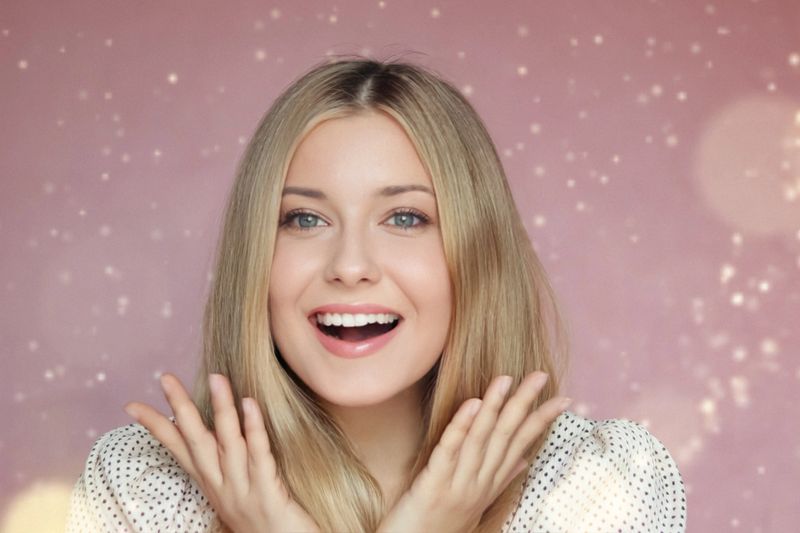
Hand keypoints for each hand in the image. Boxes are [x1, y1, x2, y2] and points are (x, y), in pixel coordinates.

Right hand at [123, 373, 320, 532]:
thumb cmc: (267, 521)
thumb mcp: (238, 492)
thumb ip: (228, 464)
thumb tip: (219, 433)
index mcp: (212, 484)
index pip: (179, 450)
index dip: (156, 427)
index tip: (132, 406)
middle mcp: (222, 487)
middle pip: (196, 442)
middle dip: (180, 408)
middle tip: (165, 378)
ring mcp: (243, 491)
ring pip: (227, 443)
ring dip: (221, 409)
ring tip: (216, 377)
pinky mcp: (267, 494)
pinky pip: (258, 456)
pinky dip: (253, 429)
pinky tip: (250, 404)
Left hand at [377, 371, 570, 532]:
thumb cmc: (441, 524)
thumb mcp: (476, 502)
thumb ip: (500, 478)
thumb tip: (524, 460)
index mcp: (491, 482)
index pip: (521, 444)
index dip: (541, 420)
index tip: (562, 398)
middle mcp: (480, 482)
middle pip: (506, 437)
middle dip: (524, 404)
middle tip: (541, 376)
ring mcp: (458, 484)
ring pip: (481, 440)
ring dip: (494, 407)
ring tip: (506, 379)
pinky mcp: (433, 484)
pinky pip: (449, 451)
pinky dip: (461, 426)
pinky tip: (472, 403)